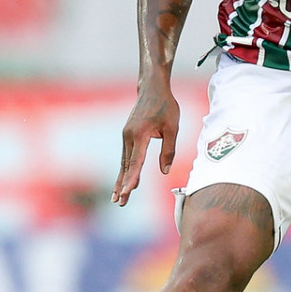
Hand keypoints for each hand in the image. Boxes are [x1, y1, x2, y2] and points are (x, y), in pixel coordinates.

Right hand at [114, 79, 180, 205]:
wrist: (152, 88)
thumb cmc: (165, 106)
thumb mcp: (173, 127)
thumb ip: (168, 150)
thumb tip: (164, 171)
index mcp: (140, 135)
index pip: (136, 162)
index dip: (131, 179)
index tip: (127, 192)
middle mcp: (129, 136)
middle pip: (126, 166)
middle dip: (122, 185)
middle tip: (119, 203)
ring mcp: (126, 135)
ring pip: (124, 162)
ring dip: (122, 180)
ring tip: (118, 198)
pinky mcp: (128, 135)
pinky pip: (126, 156)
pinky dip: (126, 170)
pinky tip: (127, 181)